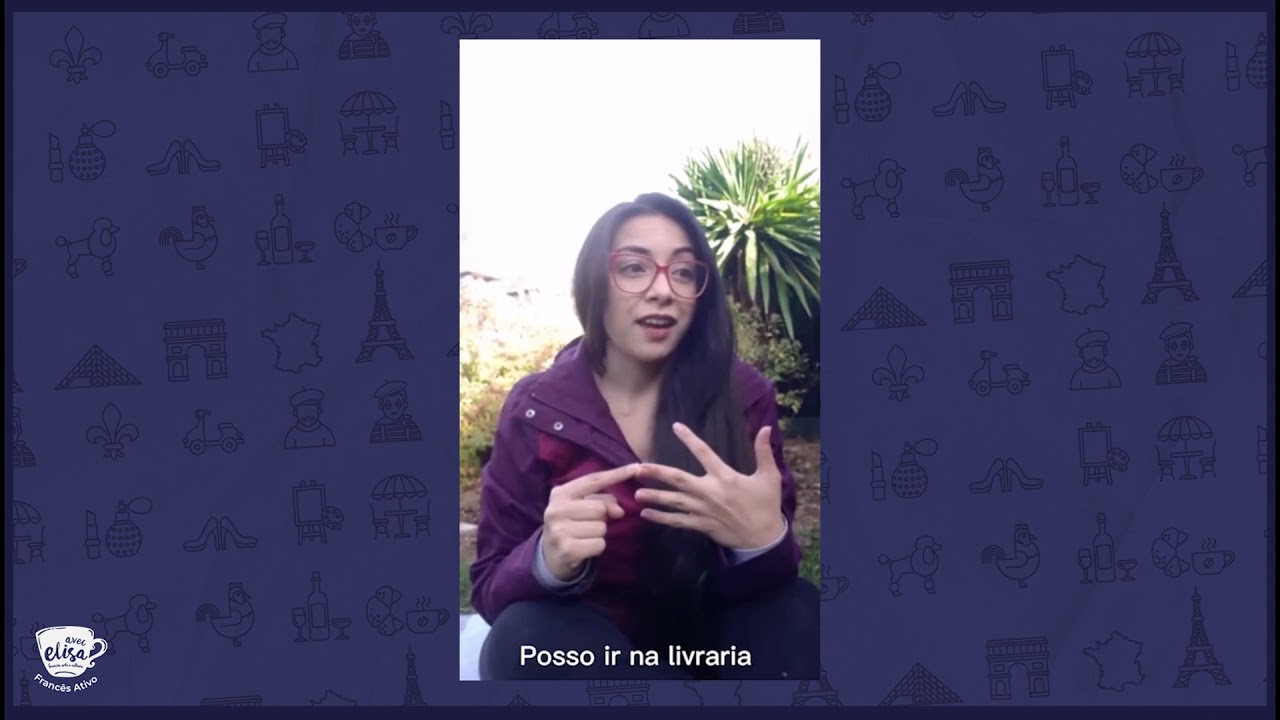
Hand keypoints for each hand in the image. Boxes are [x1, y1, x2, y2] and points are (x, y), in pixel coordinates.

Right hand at [541, 463, 636, 581]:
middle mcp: (557, 510)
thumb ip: (602, 501)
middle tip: (586, 525)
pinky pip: (599, 544)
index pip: (593, 481)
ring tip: (583, 537)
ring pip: (601, 527)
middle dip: (601, 518)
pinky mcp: (567, 550)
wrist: (549, 556)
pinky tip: (583, 548)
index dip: (616, 474)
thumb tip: (620, 511)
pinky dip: (597, 548)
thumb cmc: (570, 526)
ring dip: (599, 535)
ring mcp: (560, 530)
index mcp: (560, 493)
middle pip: (600, 508)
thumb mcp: (581, 508)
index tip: (635, 467)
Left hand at [634, 422, 785, 549]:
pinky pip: (677, 521)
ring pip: (674, 502)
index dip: (690, 439)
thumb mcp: (769, 476)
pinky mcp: (700, 525)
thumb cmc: (766, 505)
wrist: (763, 538)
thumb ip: (764, 451)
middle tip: (637, 468)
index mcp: (725, 477)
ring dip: (654, 497)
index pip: (704, 453)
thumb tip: (767, 427)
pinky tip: (646, 514)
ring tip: (636, 493)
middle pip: (678, 479)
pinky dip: (661, 518)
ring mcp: (702, 510)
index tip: (676, 426)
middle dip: (657, 473)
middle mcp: (709, 492)